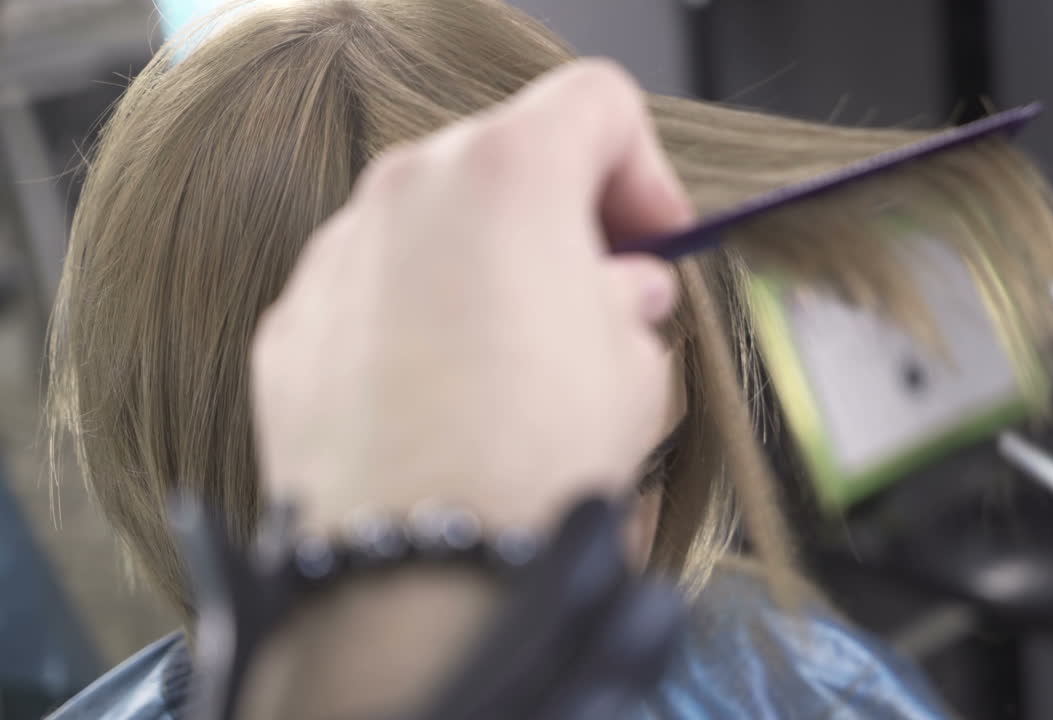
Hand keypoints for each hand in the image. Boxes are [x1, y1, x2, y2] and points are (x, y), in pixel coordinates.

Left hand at [250, 60, 692, 533]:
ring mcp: (337, 255)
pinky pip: (372, 294)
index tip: (656, 240)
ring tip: (517, 364)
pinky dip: (416, 323)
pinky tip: (444, 401)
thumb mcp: (637, 371)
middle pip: (507, 160)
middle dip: (564, 222)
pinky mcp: (292, 327)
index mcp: (508, 173)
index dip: (645, 169)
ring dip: (486, 271)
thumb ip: (631, 302)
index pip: (597, 104)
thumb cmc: (535, 463)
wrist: (416, 574)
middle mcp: (407, 190)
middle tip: (601, 300)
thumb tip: (618, 293)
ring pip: (433, 227)